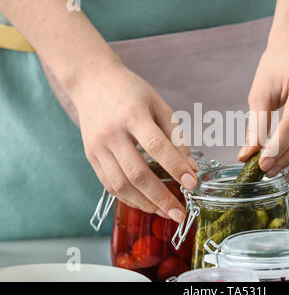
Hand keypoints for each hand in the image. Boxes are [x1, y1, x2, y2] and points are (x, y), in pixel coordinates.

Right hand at [70, 61, 197, 222]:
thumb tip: (190, 167)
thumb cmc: (131, 92)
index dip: (175, 166)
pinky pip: (109, 185)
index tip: (192, 183)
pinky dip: (128, 198)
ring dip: (145, 203)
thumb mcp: (158, 104)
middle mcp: (112, 133)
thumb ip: (175, 135)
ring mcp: (97, 147)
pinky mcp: (90, 156)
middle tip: (180, 213)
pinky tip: (145, 203)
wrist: (92, 82)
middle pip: (136, 173)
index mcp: (133, 114)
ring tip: (164, 212)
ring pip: (120, 185)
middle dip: (161, 197)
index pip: (156, 145)